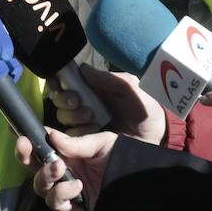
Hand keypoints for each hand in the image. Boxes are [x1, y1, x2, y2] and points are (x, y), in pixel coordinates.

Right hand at [15, 128, 115, 210]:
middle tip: (30, 148)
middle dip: (27, 159)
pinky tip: (77, 188)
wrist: (140, 180)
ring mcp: (68, 193)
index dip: (26, 143)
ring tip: (65, 172)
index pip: (41, 148)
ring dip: (48, 178)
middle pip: (34, 170)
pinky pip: (58, 207)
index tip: (18, 133)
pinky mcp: (75, 209)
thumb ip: (77, 142)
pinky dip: (63, 196)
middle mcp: (64, 174)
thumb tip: (51, 135)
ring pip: (42, 190)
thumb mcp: (103, 143)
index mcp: (68, 155)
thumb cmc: (122, 159)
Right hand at [47, 67, 164, 143]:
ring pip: (62, 116)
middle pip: (58, 97)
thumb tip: (82, 69)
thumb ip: (108, 78)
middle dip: (65, 98)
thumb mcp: (129, 88)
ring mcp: (83, 122)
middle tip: (78, 101)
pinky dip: (79, 132)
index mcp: (92, 86)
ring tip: (93, 118)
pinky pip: (70, 136)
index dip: (59, 79)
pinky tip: (95, 130)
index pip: (67, 79)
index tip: (64, 83)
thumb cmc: (143, 108)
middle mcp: (83, 102)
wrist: (153, 138)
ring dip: (74, 115)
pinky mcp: (84, 141)